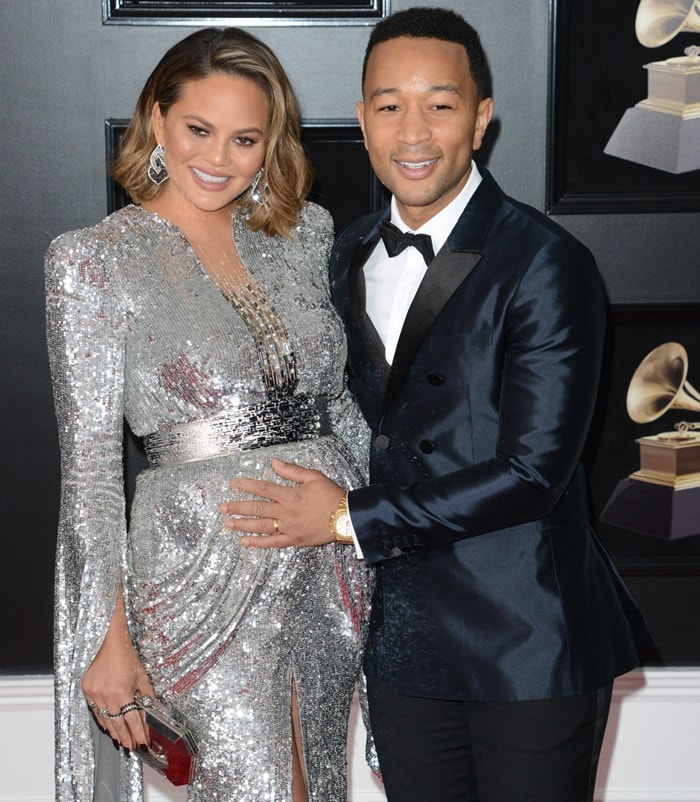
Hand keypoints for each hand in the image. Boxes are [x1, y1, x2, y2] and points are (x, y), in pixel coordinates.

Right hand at [81, 589, 154, 750]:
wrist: (108, 640)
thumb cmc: (126, 654)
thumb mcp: (142, 674)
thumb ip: (146, 695)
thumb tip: (150, 710)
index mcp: (122, 692)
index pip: (132, 720)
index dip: (139, 733)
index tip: (144, 742)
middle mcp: (107, 696)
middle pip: (118, 724)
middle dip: (126, 737)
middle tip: (132, 747)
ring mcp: (94, 694)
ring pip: (105, 720)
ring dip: (114, 731)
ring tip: (121, 740)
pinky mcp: (87, 690)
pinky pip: (96, 711)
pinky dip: (103, 719)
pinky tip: (109, 725)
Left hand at [220, 458, 343, 548]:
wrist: (346, 517)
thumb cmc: (332, 495)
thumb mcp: (314, 477)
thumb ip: (292, 471)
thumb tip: (275, 462)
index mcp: (290, 495)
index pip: (263, 489)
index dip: (246, 486)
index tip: (233, 484)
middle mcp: (286, 512)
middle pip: (257, 509)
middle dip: (238, 507)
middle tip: (222, 507)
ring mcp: (289, 527)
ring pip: (261, 526)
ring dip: (242, 525)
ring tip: (227, 524)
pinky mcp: (294, 540)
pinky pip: (273, 543)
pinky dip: (258, 543)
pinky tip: (245, 542)